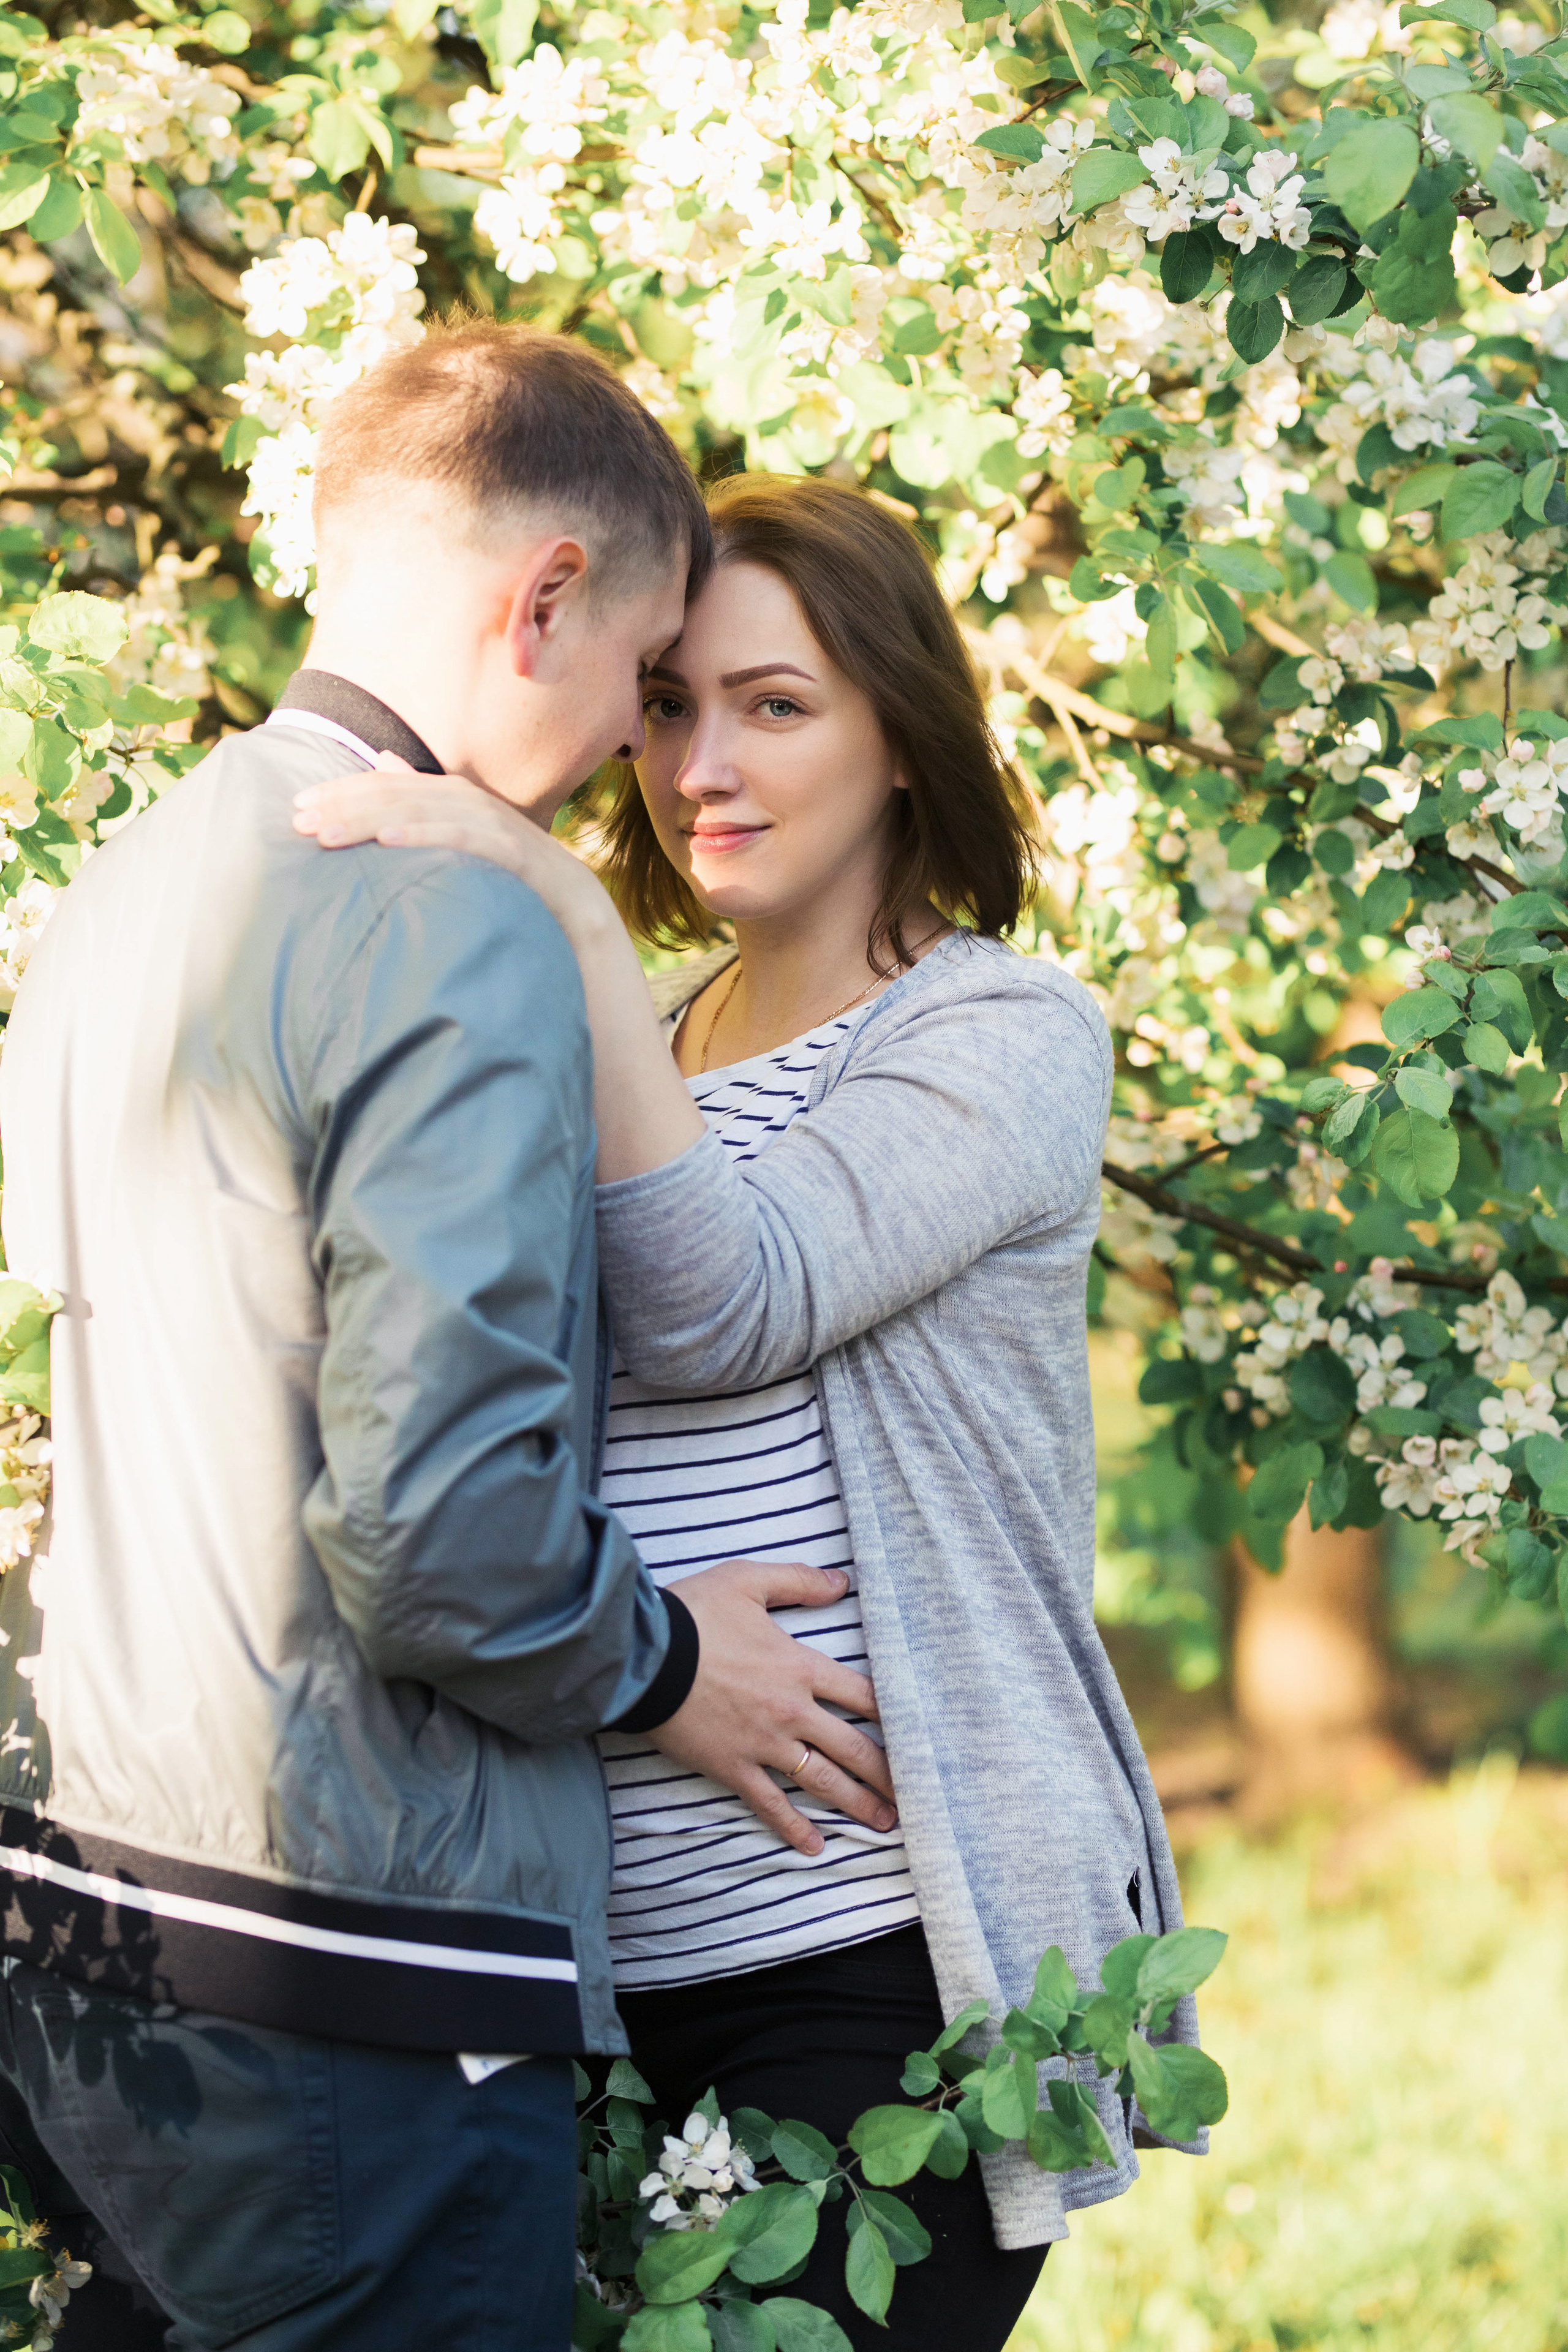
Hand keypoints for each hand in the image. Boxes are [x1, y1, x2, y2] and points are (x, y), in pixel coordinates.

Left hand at [293, 753, 609, 936]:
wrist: (582, 916)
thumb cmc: (516, 886)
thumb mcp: (464, 845)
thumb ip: (424, 805)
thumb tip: (383, 762)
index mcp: (457, 802)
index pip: (390, 787)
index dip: (343, 793)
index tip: (298, 807)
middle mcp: (473, 804)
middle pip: (400, 794)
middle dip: (345, 804)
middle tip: (298, 819)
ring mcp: (496, 826)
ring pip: (424, 811)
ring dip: (371, 818)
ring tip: (328, 832)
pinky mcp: (515, 852)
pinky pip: (464, 839)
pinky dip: (426, 834)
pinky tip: (389, 840)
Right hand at [651, 1561, 897, 1856]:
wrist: (641, 1657)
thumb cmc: (693, 1615)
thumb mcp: (748, 1579)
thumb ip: (798, 1580)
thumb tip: (842, 1582)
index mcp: (800, 1667)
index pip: (863, 1695)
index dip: (895, 1716)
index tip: (920, 1735)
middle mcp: (791, 1711)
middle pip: (854, 1747)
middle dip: (887, 1772)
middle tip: (914, 1794)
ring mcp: (763, 1744)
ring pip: (822, 1781)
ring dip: (857, 1803)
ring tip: (885, 1823)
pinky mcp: (732, 1768)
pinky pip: (769, 1804)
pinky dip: (793, 1828)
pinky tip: (815, 1847)